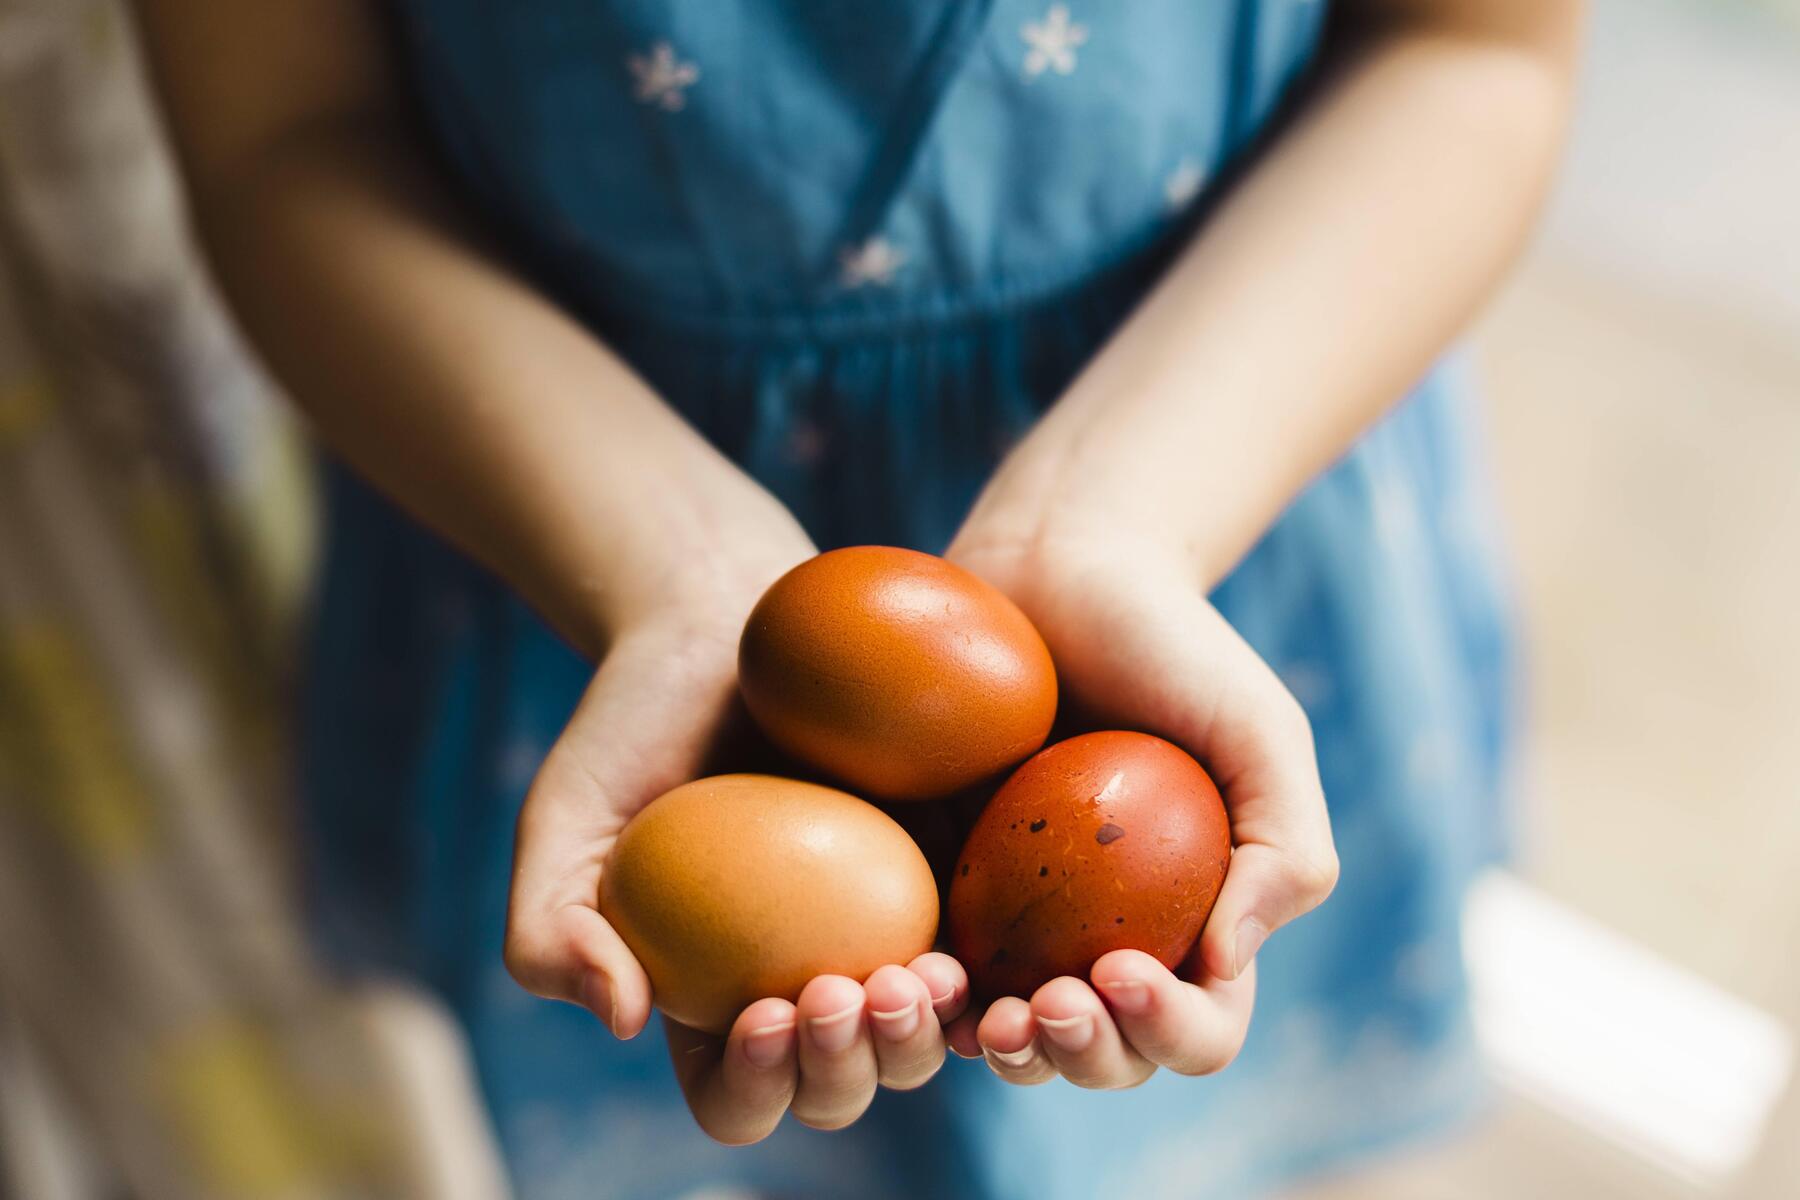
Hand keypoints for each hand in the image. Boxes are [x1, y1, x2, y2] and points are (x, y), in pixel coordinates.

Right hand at [502, 526, 971, 1142]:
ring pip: (920, 1041)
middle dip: (846, 1071)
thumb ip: (550, 927)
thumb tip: (621, 1016)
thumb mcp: (561, 821)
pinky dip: (983, 975)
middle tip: (843, 992)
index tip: (759, 1012)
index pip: (736, 1096)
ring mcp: (879, 936)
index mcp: (710, 1000)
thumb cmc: (629, 726)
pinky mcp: (946, 874)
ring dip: (920, 1037)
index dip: (753, 1088)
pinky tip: (968, 942)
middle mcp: (800, 984)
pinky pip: (982, 951)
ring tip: (917, 976)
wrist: (720, 624)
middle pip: (838, 1087)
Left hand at [940, 527, 1338, 1087]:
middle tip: (1046, 1004)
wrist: (1058, 569)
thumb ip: (1285, 848)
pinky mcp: (942, 888)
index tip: (1120, 968)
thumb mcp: (1260, 731)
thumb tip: (1225, 964)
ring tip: (984, 1015)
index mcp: (1197, 926)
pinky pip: (932, 972)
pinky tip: (914, 974)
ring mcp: (1021, 926)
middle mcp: (1109, 941)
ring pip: (1016, 1040)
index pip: (1201, 1026)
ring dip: (1006, 1053)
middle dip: (1084, 1058)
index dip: (1170, 1029)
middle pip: (1106, 1057)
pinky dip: (927, 998)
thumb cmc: (1170, 646)